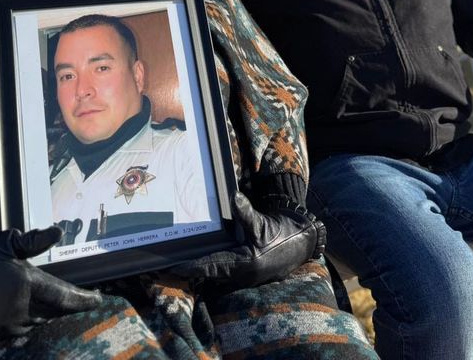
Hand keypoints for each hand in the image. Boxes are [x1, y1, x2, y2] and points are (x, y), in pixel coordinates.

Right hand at [0, 222, 101, 337]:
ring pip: (36, 322)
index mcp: (27, 282)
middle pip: (53, 311)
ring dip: (45, 314)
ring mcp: (5, 321)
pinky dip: (26, 321)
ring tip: (52, 305)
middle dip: (65, 306)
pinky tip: (27, 312)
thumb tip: (58, 232)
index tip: (98, 299)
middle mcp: (19, 306)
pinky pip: (17, 329)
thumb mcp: (11, 241)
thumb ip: (36, 241)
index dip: (83, 300)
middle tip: (77, 299)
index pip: (64, 296)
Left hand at [172, 192, 325, 289]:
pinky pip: (225, 271)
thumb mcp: (263, 223)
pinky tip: (201, 261)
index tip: (175, 266)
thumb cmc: (283, 233)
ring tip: (180, 263)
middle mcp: (243, 274)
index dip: (192, 267)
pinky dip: (212, 267)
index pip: (212, 267)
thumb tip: (235, 197)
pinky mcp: (248, 271)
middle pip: (211, 273)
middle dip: (192, 270)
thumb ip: (246, 213)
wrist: (302, 240)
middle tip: (170, 265)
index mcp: (246, 264)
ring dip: (201, 269)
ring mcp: (246, 275)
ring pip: (218, 274)